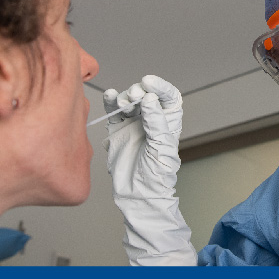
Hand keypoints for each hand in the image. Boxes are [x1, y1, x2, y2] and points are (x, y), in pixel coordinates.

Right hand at [103, 75, 196, 265]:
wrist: (137, 195)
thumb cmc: (156, 176)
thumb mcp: (160, 148)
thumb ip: (155, 122)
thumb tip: (149, 99)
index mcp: (168, 123)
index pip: (168, 97)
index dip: (161, 87)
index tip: (149, 82)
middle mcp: (150, 121)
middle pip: (146, 96)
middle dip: (139, 92)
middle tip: (134, 96)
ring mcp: (133, 125)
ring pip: (129, 101)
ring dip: (125, 97)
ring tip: (124, 104)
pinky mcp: (117, 131)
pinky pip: (113, 111)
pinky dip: (111, 101)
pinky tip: (111, 95)